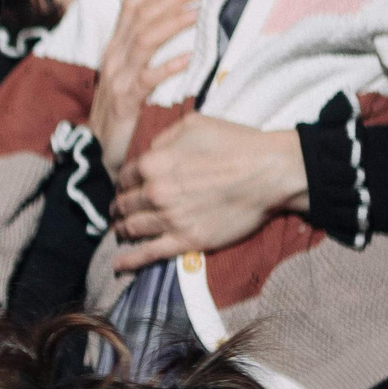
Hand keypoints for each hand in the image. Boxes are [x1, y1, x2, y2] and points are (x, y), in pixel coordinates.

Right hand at [88, 0, 196, 172]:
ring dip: (172, 23)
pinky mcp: (125, 102)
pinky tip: (190, 58)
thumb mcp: (125, 75)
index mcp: (113, 49)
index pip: (130, 7)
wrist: (97, 149)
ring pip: (143, 40)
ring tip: (198, 12)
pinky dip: (169, 66)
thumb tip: (170, 24)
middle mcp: (112, 59)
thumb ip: (141, 52)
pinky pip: (148, 79)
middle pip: (139, 17)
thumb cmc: (119, 112)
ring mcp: (117, 80)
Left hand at [109, 116, 306, 271]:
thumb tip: (149, 151)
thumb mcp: (194, 124)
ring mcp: (169, 219)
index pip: (125, 177)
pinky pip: (148, 254)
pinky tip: (118, 265)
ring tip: (121, 230)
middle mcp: (154, 193)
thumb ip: (164, 138)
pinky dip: (129, 260)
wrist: (269, 173)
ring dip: (122, 229)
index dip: (125, 182)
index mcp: (153, 164)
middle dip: (120, 207)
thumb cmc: (236, 143)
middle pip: (124, 204)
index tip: (128, 187)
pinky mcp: (186, 240)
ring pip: (131, 228)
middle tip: (120, 210)